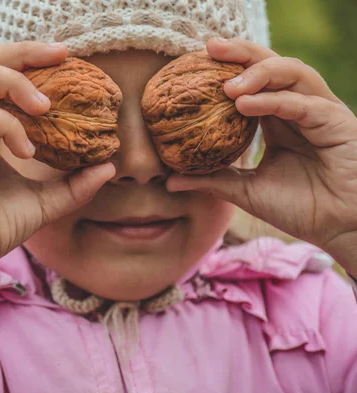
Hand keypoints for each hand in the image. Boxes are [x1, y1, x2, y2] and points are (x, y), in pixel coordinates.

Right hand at [0, 42, 115, 303]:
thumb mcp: (44, 203)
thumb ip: (74, 185)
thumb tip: (109, 166)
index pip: (0, 75)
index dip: (31, 61)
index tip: (68, 59)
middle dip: (24, 53)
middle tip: (61, 55)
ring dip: (16, 83)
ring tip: (46, 105)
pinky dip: (8, 126)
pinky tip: (28, 151)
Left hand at [167, 38, 356, 269]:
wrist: (338, 228)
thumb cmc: (300, 207)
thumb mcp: (246, 191)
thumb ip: (212, 180)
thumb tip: (169, 181)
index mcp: (277, 119)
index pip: (252, 82)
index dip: (226, 68)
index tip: (195, 61)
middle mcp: (298, 108)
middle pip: (271, 65)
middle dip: (241, 54)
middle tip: (209, 49)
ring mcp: (319, 111)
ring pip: (292, 73)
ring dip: (258, 73)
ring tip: (227, 86)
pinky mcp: (336, 122)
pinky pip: (305, 104)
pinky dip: (274, 101)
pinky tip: (245, 104)